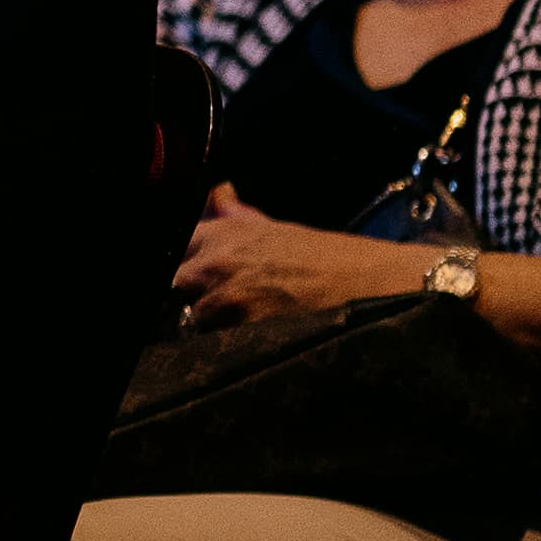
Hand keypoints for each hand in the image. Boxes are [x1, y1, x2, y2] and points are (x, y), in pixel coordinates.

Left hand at [169, 186, 421, 328]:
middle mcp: (217, 264)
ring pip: (191, 319)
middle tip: (211, 303)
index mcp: (223, 234)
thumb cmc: (325, 256)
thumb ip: (236, 217)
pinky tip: (249, 341)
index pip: (173, 245)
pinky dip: (226, 345)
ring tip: (237, 326)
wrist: (367, 283)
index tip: (185, 273)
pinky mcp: (243, 331)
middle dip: (186, 296)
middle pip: (173, 285)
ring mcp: (228, 299)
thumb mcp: (276, 228)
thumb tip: (216, 195)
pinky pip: (215, 344)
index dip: (178, 261)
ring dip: (208, 325)